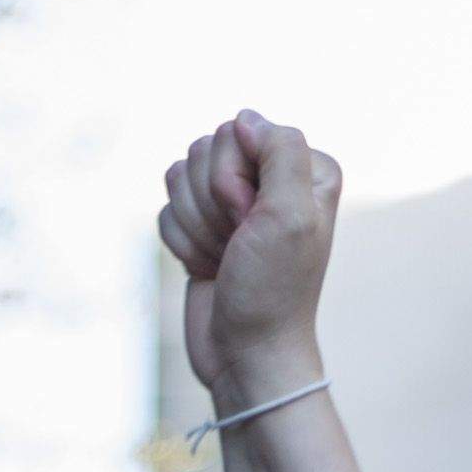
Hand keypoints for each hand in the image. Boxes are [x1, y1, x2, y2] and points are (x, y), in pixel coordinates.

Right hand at [155, 111, 339, 413]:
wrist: (246, 353)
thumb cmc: (274, 290)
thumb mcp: (291, 215)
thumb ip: (280, 151)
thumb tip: (245, 119)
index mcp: (304, 169)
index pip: (240, 130)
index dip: (234, 177)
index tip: (253, 221)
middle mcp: (270, 179)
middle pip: (206, 147)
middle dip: (212, 201)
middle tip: (239, 242)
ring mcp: (234, 203)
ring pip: (180, 174)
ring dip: (195, 223)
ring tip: (225, 256)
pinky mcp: (203, 226)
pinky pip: (166, 208)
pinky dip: (181, 242)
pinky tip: (208, 266)